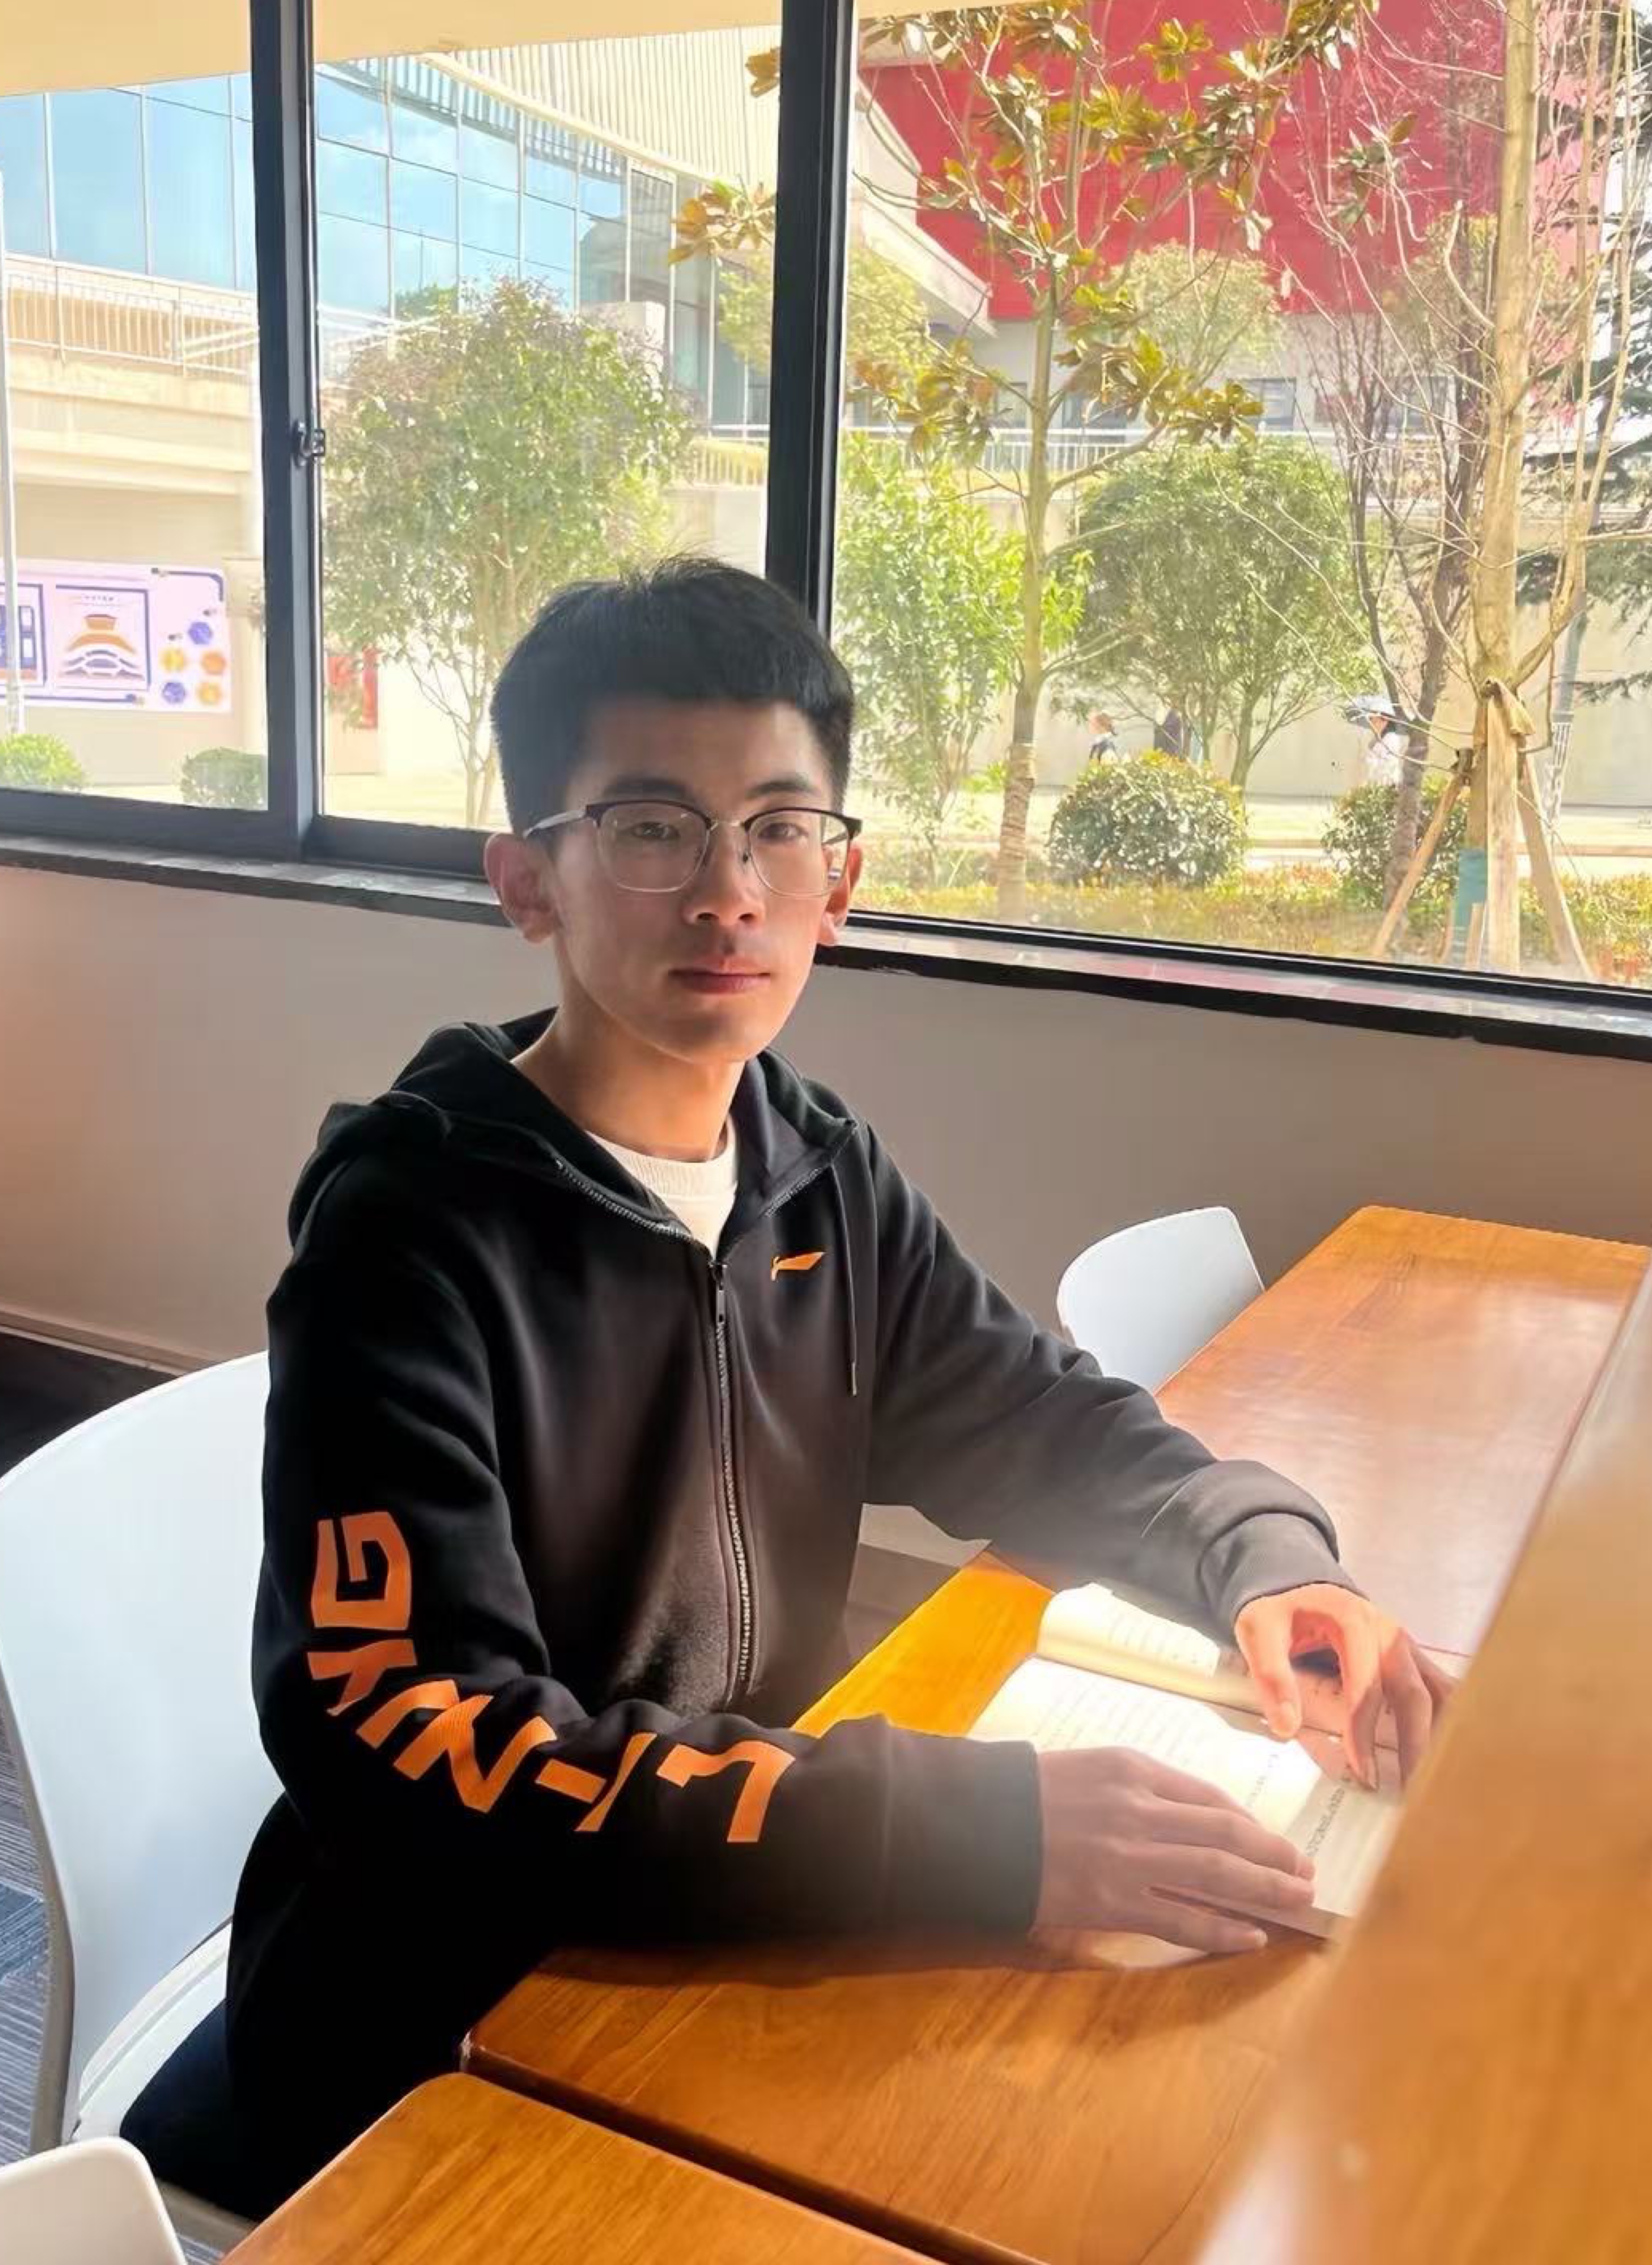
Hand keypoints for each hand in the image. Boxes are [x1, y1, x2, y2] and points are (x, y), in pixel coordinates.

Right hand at [1034, 1746, 1314, 1953]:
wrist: (974, 1823)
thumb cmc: (1024, 1793)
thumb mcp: (1086, 1770)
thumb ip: (1135, 1789)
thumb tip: (1183, 1819)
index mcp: (1132, 1768)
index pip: (1208, 1798)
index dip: (1248, 1823)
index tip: (1270, 1840)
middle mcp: (1139, 1808)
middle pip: (1225, 1834)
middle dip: (1272, 1854)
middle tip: (1305, 1871)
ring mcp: (1129, 1857)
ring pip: (1216, 1873)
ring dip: (1264, 1889)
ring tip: (1296, 1900)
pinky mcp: (1112, 1901)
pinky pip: (1181, 1919)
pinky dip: (1223, 1928)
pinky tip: (1251, 1935)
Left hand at [1233, 1584, 1453, 1787]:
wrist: (1296, 1589)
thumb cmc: (1279, 1613)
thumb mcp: (1258, 1630)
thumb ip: (1270, 1674)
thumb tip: (1286, 1727)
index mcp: (1353, 1621)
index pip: (1367, 1686)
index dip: (1365, 1731)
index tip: (1364, 1774)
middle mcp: (1389, 1633)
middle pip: (1413, 1692)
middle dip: (1416, 1744)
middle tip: (1410, 1791)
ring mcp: (1407, 1645)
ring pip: (1442, 1691)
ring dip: (1444, 1735)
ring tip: (1441, 1782)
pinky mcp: (1413, 1658)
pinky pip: (1443, 1690)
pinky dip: (1453, 1720)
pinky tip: (1454, 1755)